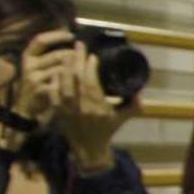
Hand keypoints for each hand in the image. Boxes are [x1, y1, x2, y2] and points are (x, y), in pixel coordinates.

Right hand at [8, 29, 77, 124]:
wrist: (27, 106)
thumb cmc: (39, 83)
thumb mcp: (41, 67)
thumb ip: (52, 55)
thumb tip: (72, 41)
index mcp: (28, 55)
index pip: (41, 40)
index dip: (56, 36)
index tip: (72, 35)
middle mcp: (29, 64)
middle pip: (57, 55)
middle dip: (75, 56)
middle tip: (86, 57)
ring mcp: (33, 77)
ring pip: (62, 69)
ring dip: (76, 70)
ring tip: (85, 71)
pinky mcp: (40, 89)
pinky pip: (61, 83)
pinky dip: (71, 83)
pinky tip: (78, 84)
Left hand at [55, 46, 137, 169]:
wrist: (87, 148)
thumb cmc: (106, 130)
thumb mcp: (122, 118)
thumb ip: (133, 106)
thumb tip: (140, 92)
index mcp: (97, 108)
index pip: (91, 83)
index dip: (90, 68)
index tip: (93, 56)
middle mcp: (81, 107)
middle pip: (76, 79)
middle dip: (77, 60)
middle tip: (79, 45)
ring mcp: (66, 109)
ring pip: (63, 83)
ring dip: (65, 67)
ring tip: (69, 53)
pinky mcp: (57, 110)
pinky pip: (53, 92)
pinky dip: (54, 80)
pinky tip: (57, 70)